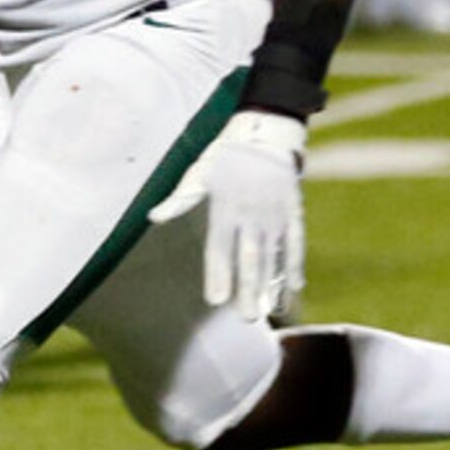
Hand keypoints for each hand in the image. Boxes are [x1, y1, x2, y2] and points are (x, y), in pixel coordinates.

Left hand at [148, 109, 306, 320]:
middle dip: (248, 288)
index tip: (216, 301)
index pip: (219, 248)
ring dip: (272, 284)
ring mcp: (274, 213)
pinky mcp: (293, 210)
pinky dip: (296, 265)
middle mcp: (250, 213)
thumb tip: (153, 216)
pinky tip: (294, 289)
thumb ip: (179, 200)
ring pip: (274, 254)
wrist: (263, 131)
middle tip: (247, 317)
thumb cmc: (224, 157)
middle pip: (249, 257)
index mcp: (225, 207)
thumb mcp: (198, 173)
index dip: (218, 275)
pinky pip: (296, 242)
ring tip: (269, 310)